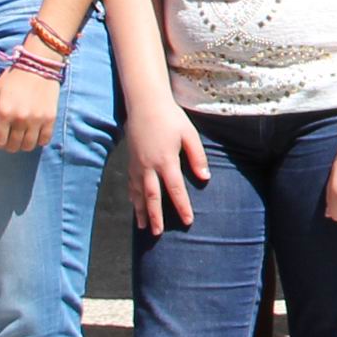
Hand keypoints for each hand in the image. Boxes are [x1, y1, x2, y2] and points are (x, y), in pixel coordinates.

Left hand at [0, 64, 60, 151]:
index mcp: (3, 112)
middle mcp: (20, 119)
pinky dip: (38, 140)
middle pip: (12, 146)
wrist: (38, 66)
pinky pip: (44, 140)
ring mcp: (37, 120)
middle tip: (10, 135)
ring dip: (23, 144)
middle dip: (8, 144)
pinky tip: (35, 132)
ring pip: (28, 146)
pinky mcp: (51, 118)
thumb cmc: (12, 80)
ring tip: (22, 135)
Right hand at [130, 100, 210, 234]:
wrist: (145, 103)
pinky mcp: (131, 161)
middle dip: (156, 216)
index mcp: (166, 160)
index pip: (175, 189)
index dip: (182, 206)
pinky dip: (133, 198)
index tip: (188, 221)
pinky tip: (135, 206)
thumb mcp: (189, 134)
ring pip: (138, 193)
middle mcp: (149, 166)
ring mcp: (137, 164)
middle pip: (152, 197)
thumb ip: (197, 157)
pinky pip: (131, 184)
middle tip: (158, 233)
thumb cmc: (171, 117)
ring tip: (144, 227)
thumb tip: (205, 178)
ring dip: (141, 211)